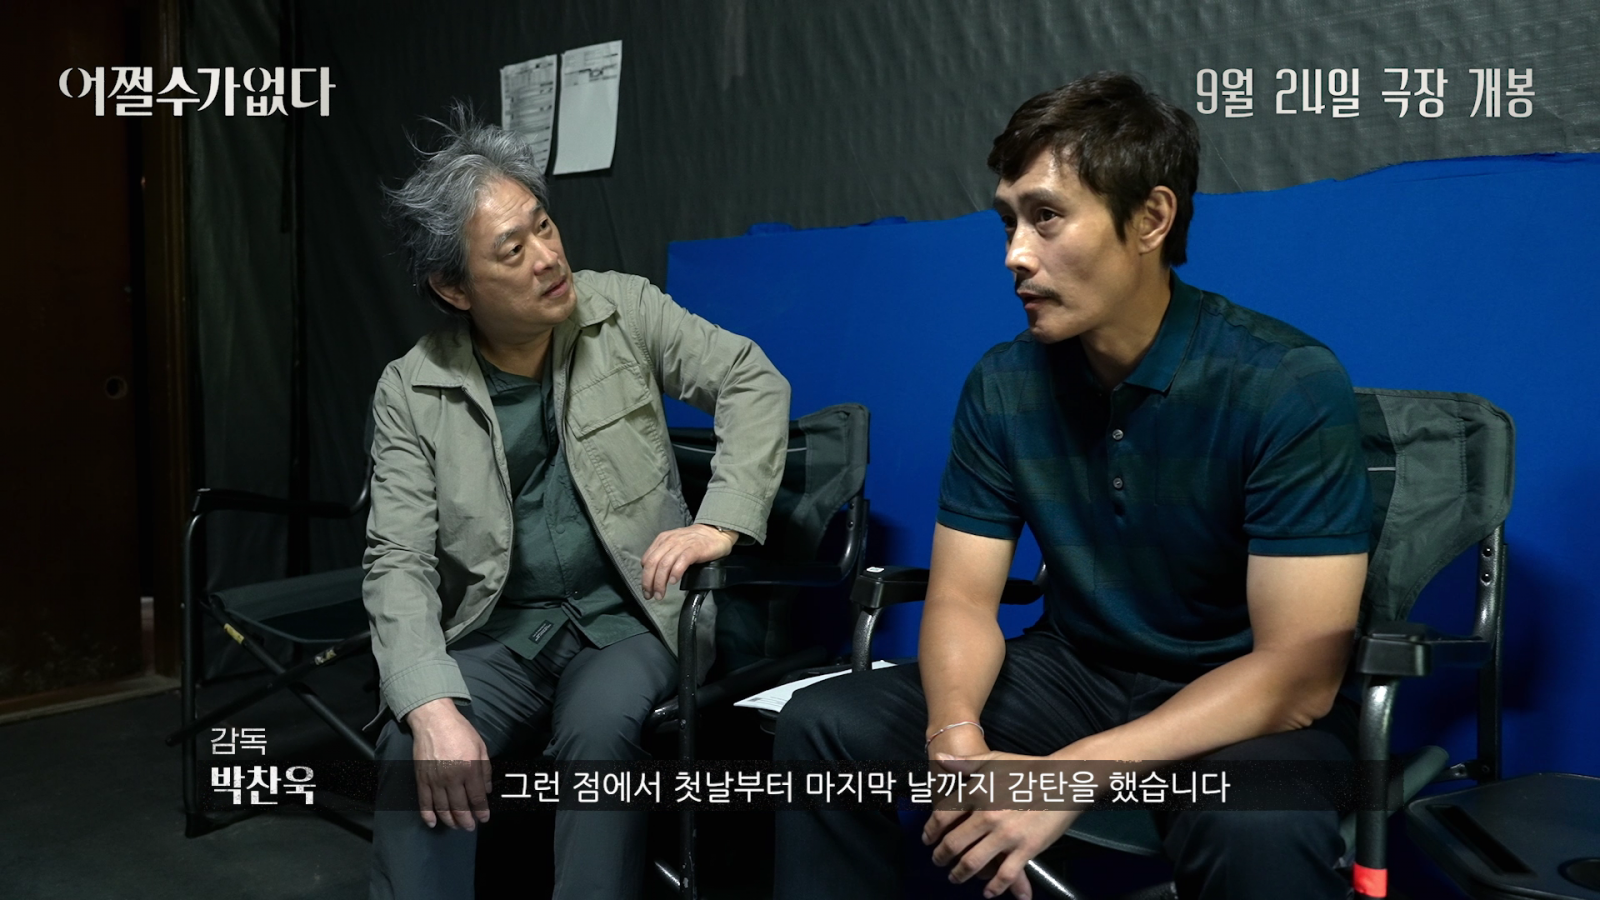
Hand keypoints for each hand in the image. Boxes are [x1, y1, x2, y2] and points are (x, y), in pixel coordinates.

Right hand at [405, 697, 491, 829]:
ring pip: (443, 808)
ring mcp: (435, 780)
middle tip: (470, 827)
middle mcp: (452, 778)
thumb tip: (488, 791)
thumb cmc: (461, 731)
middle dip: (466, 820)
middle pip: (460, 807)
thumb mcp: (481, 747)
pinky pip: (424, 802)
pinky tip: (433, 823)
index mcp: (470, 769)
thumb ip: (485, 770)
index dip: (482, 811)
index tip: (484, 819)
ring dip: (450, 821)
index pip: (477, 798)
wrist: (434, 721)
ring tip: (456, 826)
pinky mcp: (422, 779)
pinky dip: (428, 815)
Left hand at [640, 524, 736, 599]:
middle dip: (649, 582)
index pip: (647, 560)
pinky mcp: (694, 549)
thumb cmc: (695, 542)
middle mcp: (669, 541)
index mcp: (662, 540)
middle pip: (653, 563)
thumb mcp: (674, 545)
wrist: (715, 533)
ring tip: (660, 594)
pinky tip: (673, 582)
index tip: (647, 590)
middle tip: (650, 595)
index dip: (644, 577)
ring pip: (664, 564)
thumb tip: (653, 575)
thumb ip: (664, 556)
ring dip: (660, 582)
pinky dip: (675, 572)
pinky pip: (681, 561)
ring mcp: (682, 544)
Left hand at [923, 749, 1079, 899]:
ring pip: (973, 862)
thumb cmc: (1027, 768)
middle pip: (953, 844)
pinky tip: (988, 892)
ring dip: (959, 874)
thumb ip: (964, 763)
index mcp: (976, 793)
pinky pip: (1004, 874)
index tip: (927, 839)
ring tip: (955, 877)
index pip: (942, 817)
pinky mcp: (1026, 848)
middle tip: (938, 861)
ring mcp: (1006, 834)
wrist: (1064, 780)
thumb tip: (940, 758)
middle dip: (941, 857)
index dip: (930, 832)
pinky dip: (993, 888)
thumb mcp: (993, 760)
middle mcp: (987, 815)